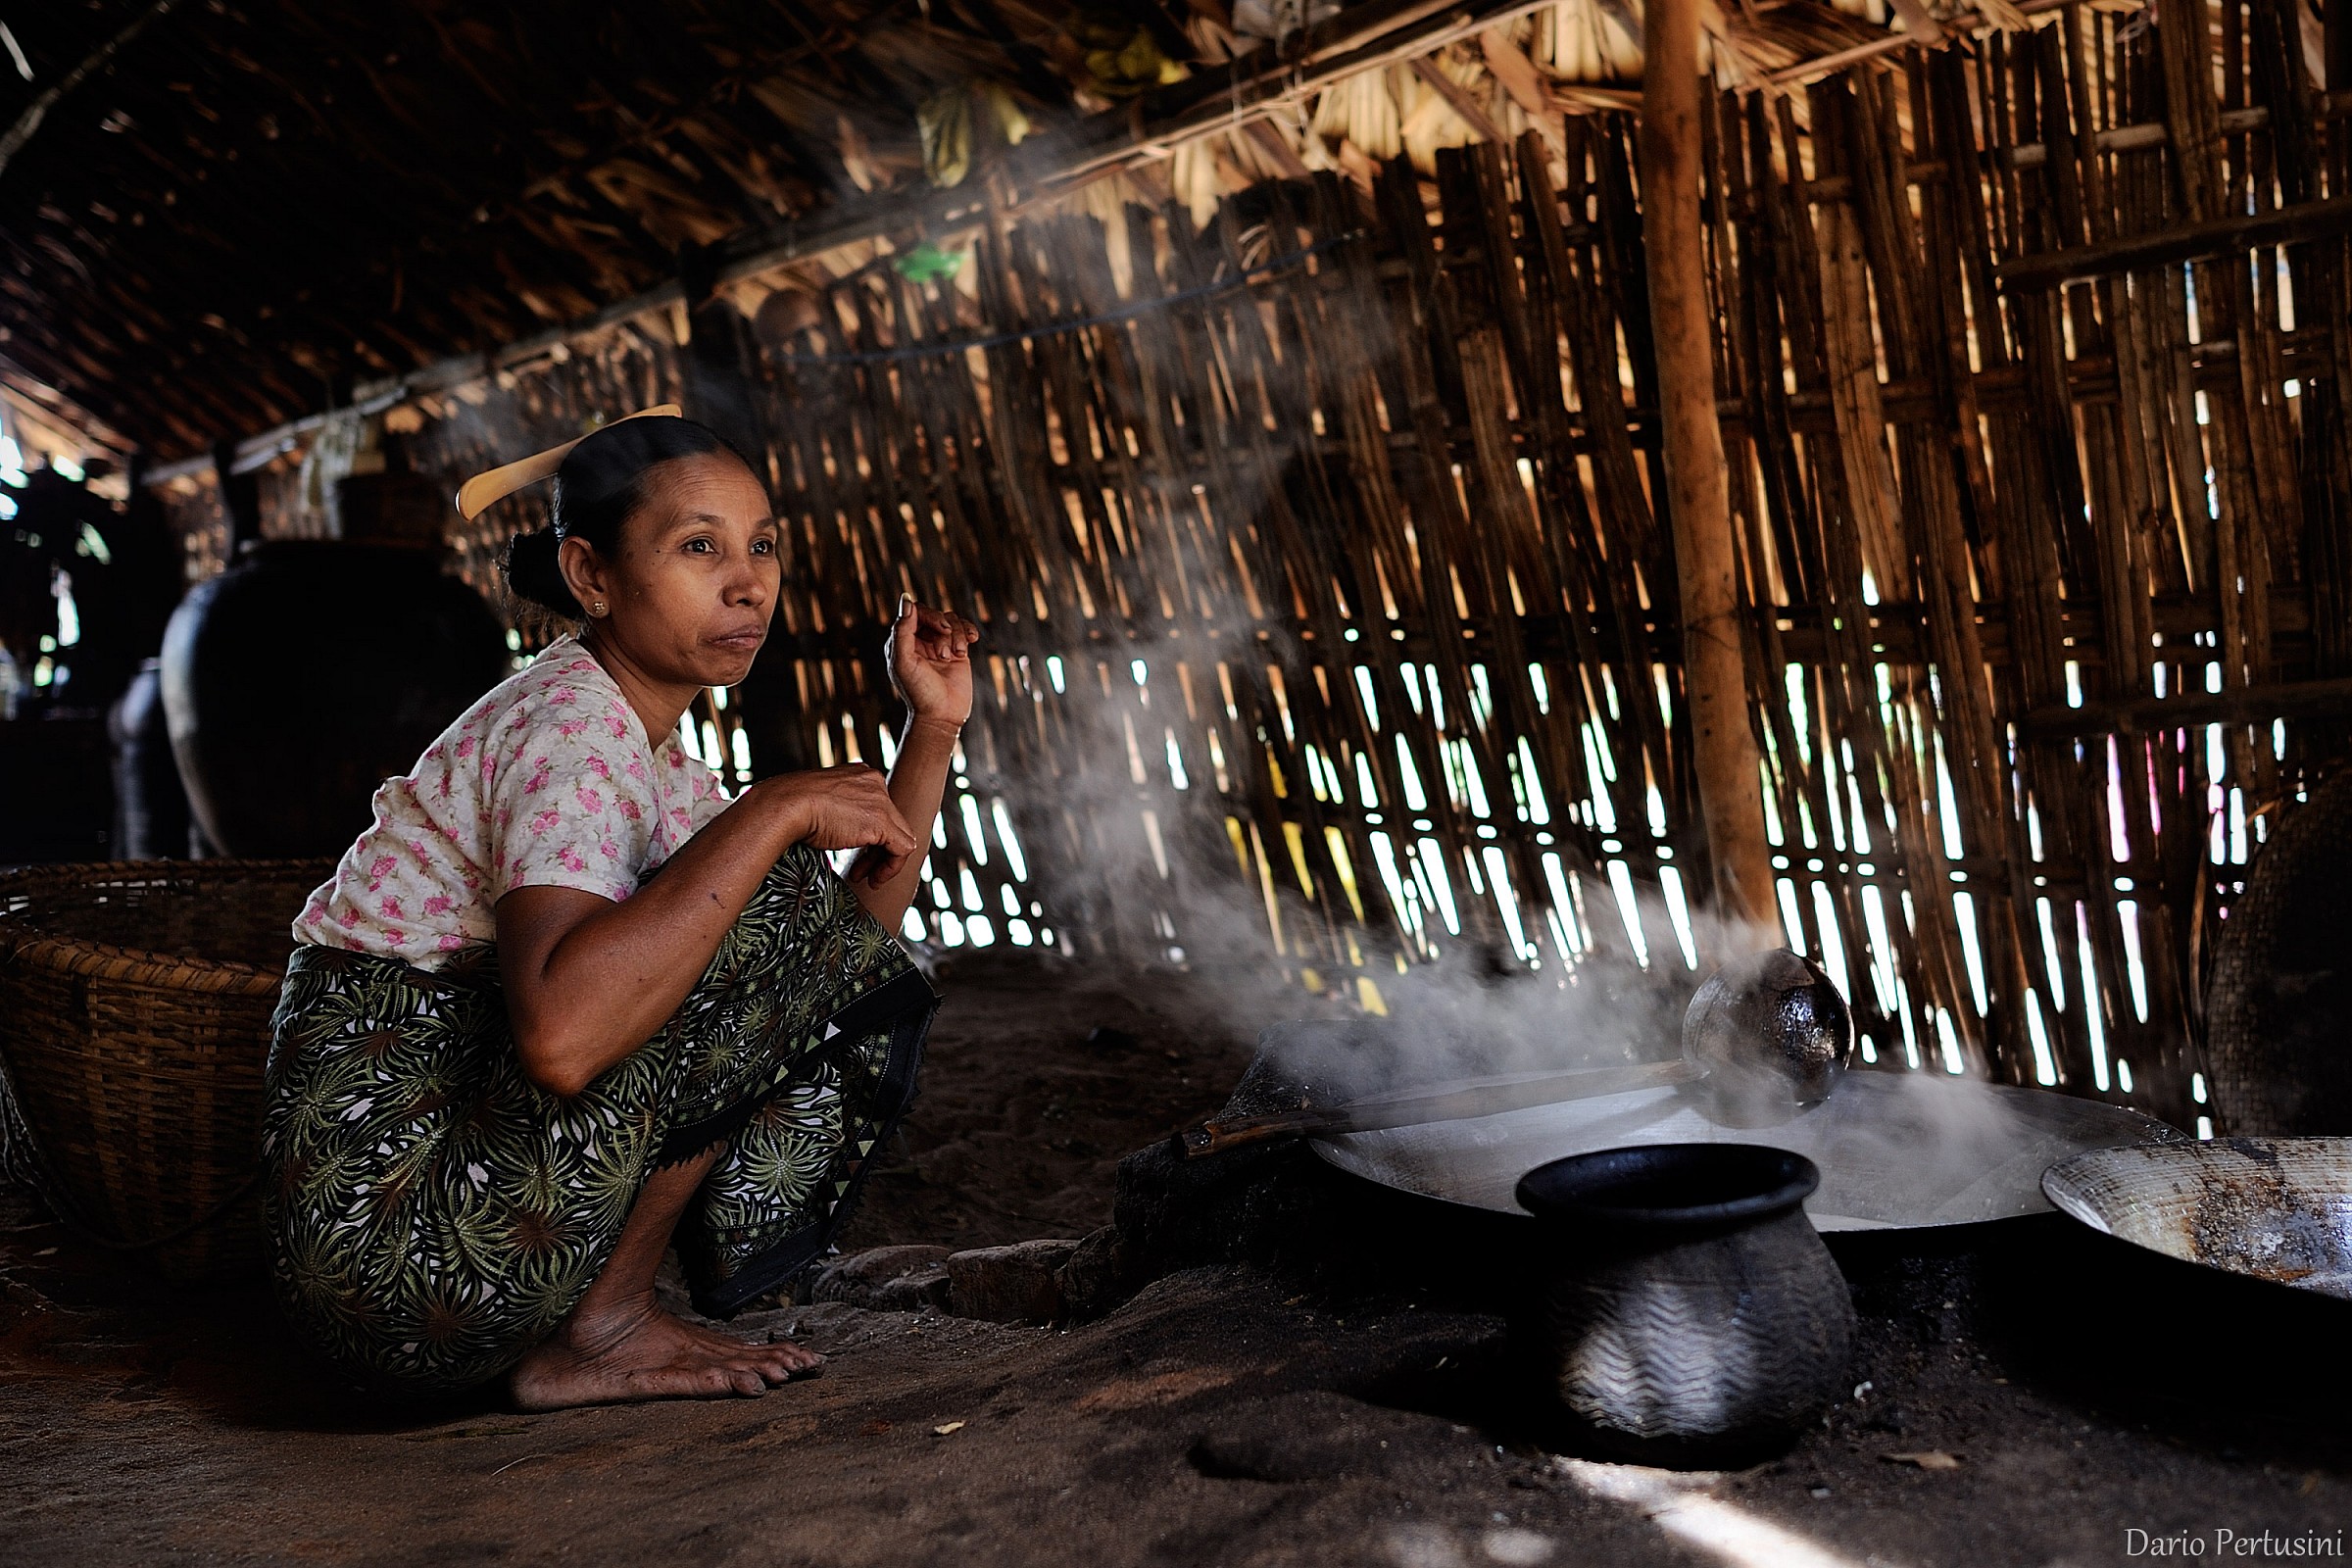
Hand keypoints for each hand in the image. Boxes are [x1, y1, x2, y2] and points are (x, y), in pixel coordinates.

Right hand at [760, 766, 920, 887]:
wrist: (785, 806)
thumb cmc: (791, 807)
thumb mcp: (820, 804)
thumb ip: (838, 811)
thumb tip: (841, 830)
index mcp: (860, 775)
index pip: (878, 809)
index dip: (869, 837)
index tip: (855, 854)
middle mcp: (875, 782)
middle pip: (891, 823)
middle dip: (876, 852)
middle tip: (860, 871)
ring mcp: (881, 799)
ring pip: (900, 837)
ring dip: (884, 862)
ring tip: (867, 879)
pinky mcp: (882, 820)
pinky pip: (902, 848)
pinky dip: (891, 867)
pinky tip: (874, 879)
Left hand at [885, 594, 977, 729]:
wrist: (942, 716)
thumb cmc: (919, 691)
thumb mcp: (904, 661)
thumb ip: (902, 630)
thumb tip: (906, 600)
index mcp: (901, 641)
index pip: (914, 612)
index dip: (929, 615)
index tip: (941, 628)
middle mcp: (919, 641)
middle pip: (934, 615)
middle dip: (944, 628)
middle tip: (947, 651)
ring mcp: (939, 645)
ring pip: (951, 621)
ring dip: (957, 635)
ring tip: (957, 656)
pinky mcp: (956, 651)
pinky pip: (963, 628)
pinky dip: (968, 631)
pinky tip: (972, 641)